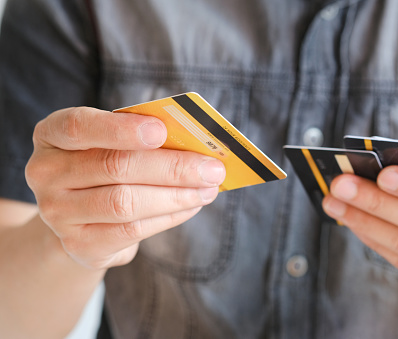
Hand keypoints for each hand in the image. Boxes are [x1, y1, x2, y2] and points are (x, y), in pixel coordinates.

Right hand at [26, 107, 224, 269]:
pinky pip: (131, 230)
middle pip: (115, 166)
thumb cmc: (104, 168)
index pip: (80, 126)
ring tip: (209, 189)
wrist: (79, 217)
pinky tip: (192, 206)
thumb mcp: (111, 144)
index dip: (121, 128)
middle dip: (172, 167)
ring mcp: (58, 213)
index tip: (161, 131)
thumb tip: (195, 143)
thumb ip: (142, 137)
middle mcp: (46, 173)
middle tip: (213, 168)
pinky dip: (169, 217)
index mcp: (52, 135)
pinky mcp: (80, 244)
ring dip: (176, 196)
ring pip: (125, 202)